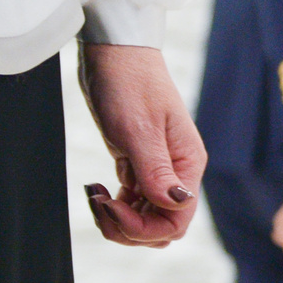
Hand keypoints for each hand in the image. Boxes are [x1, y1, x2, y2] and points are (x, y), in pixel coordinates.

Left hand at [78, 43, 204, 246]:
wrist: (116, 54)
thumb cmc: (129, 84)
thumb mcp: (139, 129)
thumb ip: (157, 171)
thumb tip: (177, 203)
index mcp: (187, 164)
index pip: (177, 219)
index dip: (143, 226)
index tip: (111, 207)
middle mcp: (178, 171)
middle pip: (163, 226)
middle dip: (129, 229)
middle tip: (100, 205)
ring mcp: (159, 168)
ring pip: (147, 217)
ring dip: (120, 220)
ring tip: (95, 197)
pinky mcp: (139, 163)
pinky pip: (134, 202)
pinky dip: (115, 205)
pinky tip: (96, 188)